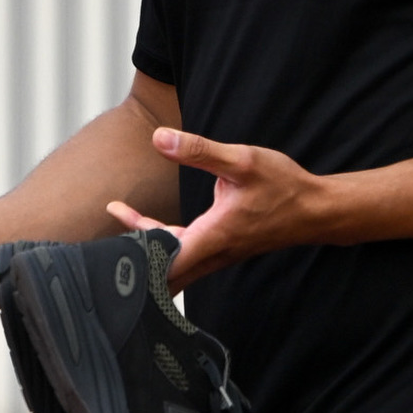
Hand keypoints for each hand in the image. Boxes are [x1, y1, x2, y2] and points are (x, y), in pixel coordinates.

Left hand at [110, 129, 336, 288]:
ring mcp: (216, 254)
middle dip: (129, 265)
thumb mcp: (241, 161)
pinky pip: (183, 253)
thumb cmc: (284, 187)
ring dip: (142, 252)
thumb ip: (199, 151)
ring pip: (170, 264)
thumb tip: (160, 139)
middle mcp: (211, 254)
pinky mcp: (221, 248)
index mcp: (211, 238)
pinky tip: (145, 226)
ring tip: (115, 225)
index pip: (161, 264)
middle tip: (96, 253)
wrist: (316, 210)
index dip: (131, 264)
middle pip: (160, 273)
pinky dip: (160, 243)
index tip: (105, 256)